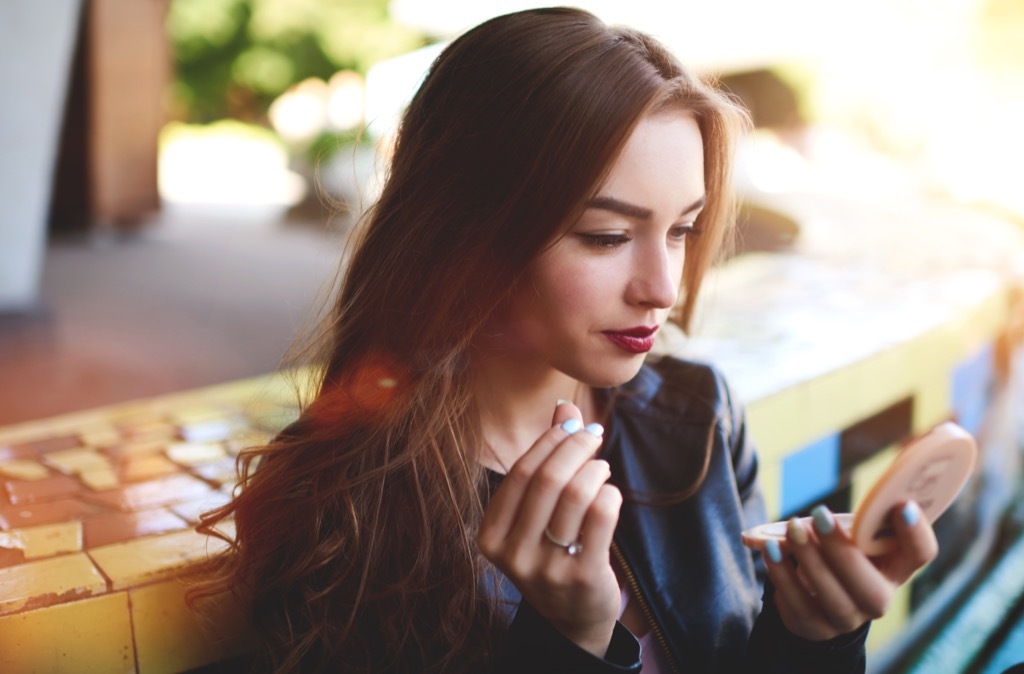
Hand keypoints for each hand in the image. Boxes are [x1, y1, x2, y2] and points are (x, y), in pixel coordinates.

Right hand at [477, 402, 622, 656]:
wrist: (573, 619)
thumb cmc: (552, 550)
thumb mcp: (537, 512)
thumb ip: (546, 460)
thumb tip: (564, 407)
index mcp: (491, 537)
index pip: (520, 474)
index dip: (549, 441)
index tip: (572, 423)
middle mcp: (513, 556)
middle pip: (547, 480)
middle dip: (575, 447)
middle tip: (593, 435)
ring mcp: (547, 570)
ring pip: (576, 496)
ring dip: (594, 470)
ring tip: (600, 467)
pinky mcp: (583, 578)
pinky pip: (601, 517)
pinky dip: (610, 494)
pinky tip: (610, 493)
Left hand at [762, 502, 937, 640]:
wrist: (812, 593)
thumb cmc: (836, 550)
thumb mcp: (844, 531)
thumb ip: (839, 517)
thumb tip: (811, 512)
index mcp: (895, 567)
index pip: (920, 555)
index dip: (916, 533)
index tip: (902, 504)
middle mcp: (879, 599)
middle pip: (872, 590)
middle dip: (843, 551)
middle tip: (819, 514)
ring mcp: (848, 619)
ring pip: (834, 600)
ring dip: (810, 561)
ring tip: (791, 529)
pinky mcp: (816, 628)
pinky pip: (800, 607)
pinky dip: (783, 575)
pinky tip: (771, 549)